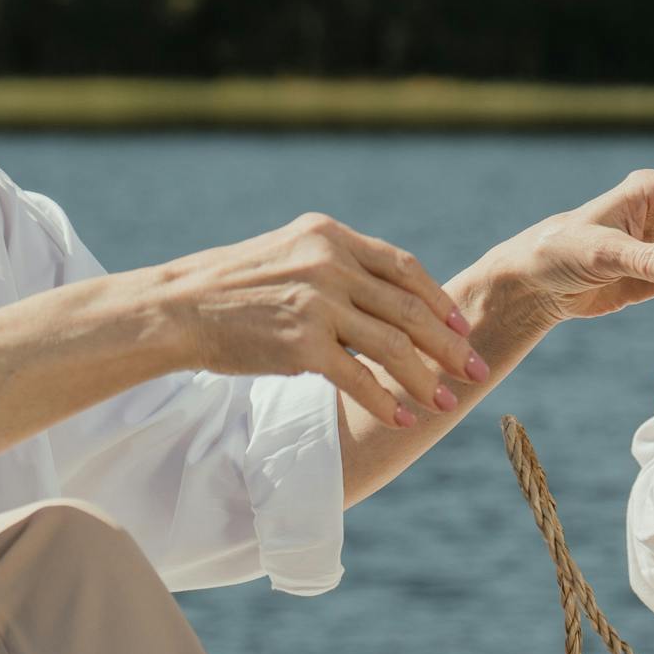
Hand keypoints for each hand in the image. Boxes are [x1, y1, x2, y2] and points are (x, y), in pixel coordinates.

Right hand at [147, 213, 486, 428]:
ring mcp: (317, 301)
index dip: (438, 300)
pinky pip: (360, 377)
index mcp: (330, 236)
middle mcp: (329, 262)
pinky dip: (386, 400)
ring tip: (447, 403)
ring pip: (394, 345)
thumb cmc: (231, 288)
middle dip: (450, 345)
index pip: (403, 267)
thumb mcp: (288, 255)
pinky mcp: (302, 343)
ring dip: (427, 378)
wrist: (178, 308)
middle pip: (410, 308)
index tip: (461, 327)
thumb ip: (335, 266)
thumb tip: (384, 297)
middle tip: (475, 370)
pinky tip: (402, 418)